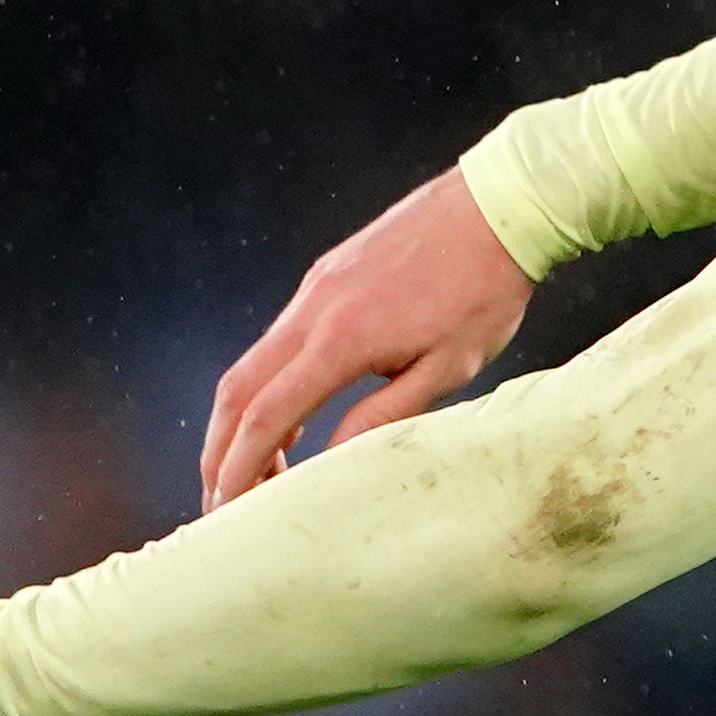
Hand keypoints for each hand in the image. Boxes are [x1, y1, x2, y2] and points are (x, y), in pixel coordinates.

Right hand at [200, 164, 533, 509]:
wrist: (497, 206)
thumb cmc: (485, 292)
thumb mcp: (448, 368)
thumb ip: (384, 415)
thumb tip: (332, 460)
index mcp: (340, 341)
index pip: (266, 417)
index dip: (239, 468)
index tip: (226, 509)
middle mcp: (312, 311)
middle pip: (236, 391)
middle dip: (218, 451)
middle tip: (220, 501)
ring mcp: (314, 289)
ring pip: (251, 363)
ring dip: (240, 420)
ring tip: (252, 468)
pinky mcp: (325, 276)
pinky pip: (277, 340)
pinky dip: (266, 385)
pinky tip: (287, 417)